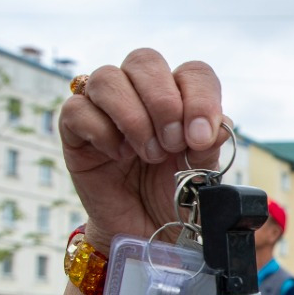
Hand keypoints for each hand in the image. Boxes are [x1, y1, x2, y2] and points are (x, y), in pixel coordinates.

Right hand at [59, 49, 229, 252]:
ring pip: (107, 77)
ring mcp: (104, 108)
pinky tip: (119, 156)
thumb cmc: (176, 198)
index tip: (200, 139)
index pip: (192, 72)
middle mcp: (141, 94)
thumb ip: (209, 145)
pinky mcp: (75, 130)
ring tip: (148, 154)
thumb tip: (218, 124)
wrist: (148, 234)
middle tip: (172, 145)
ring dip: (133, 117)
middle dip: (163, 102)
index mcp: (180, 98)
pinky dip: (102, 132)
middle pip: (145, 59)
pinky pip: (77, 109)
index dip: (200, 98)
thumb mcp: (202, 174)